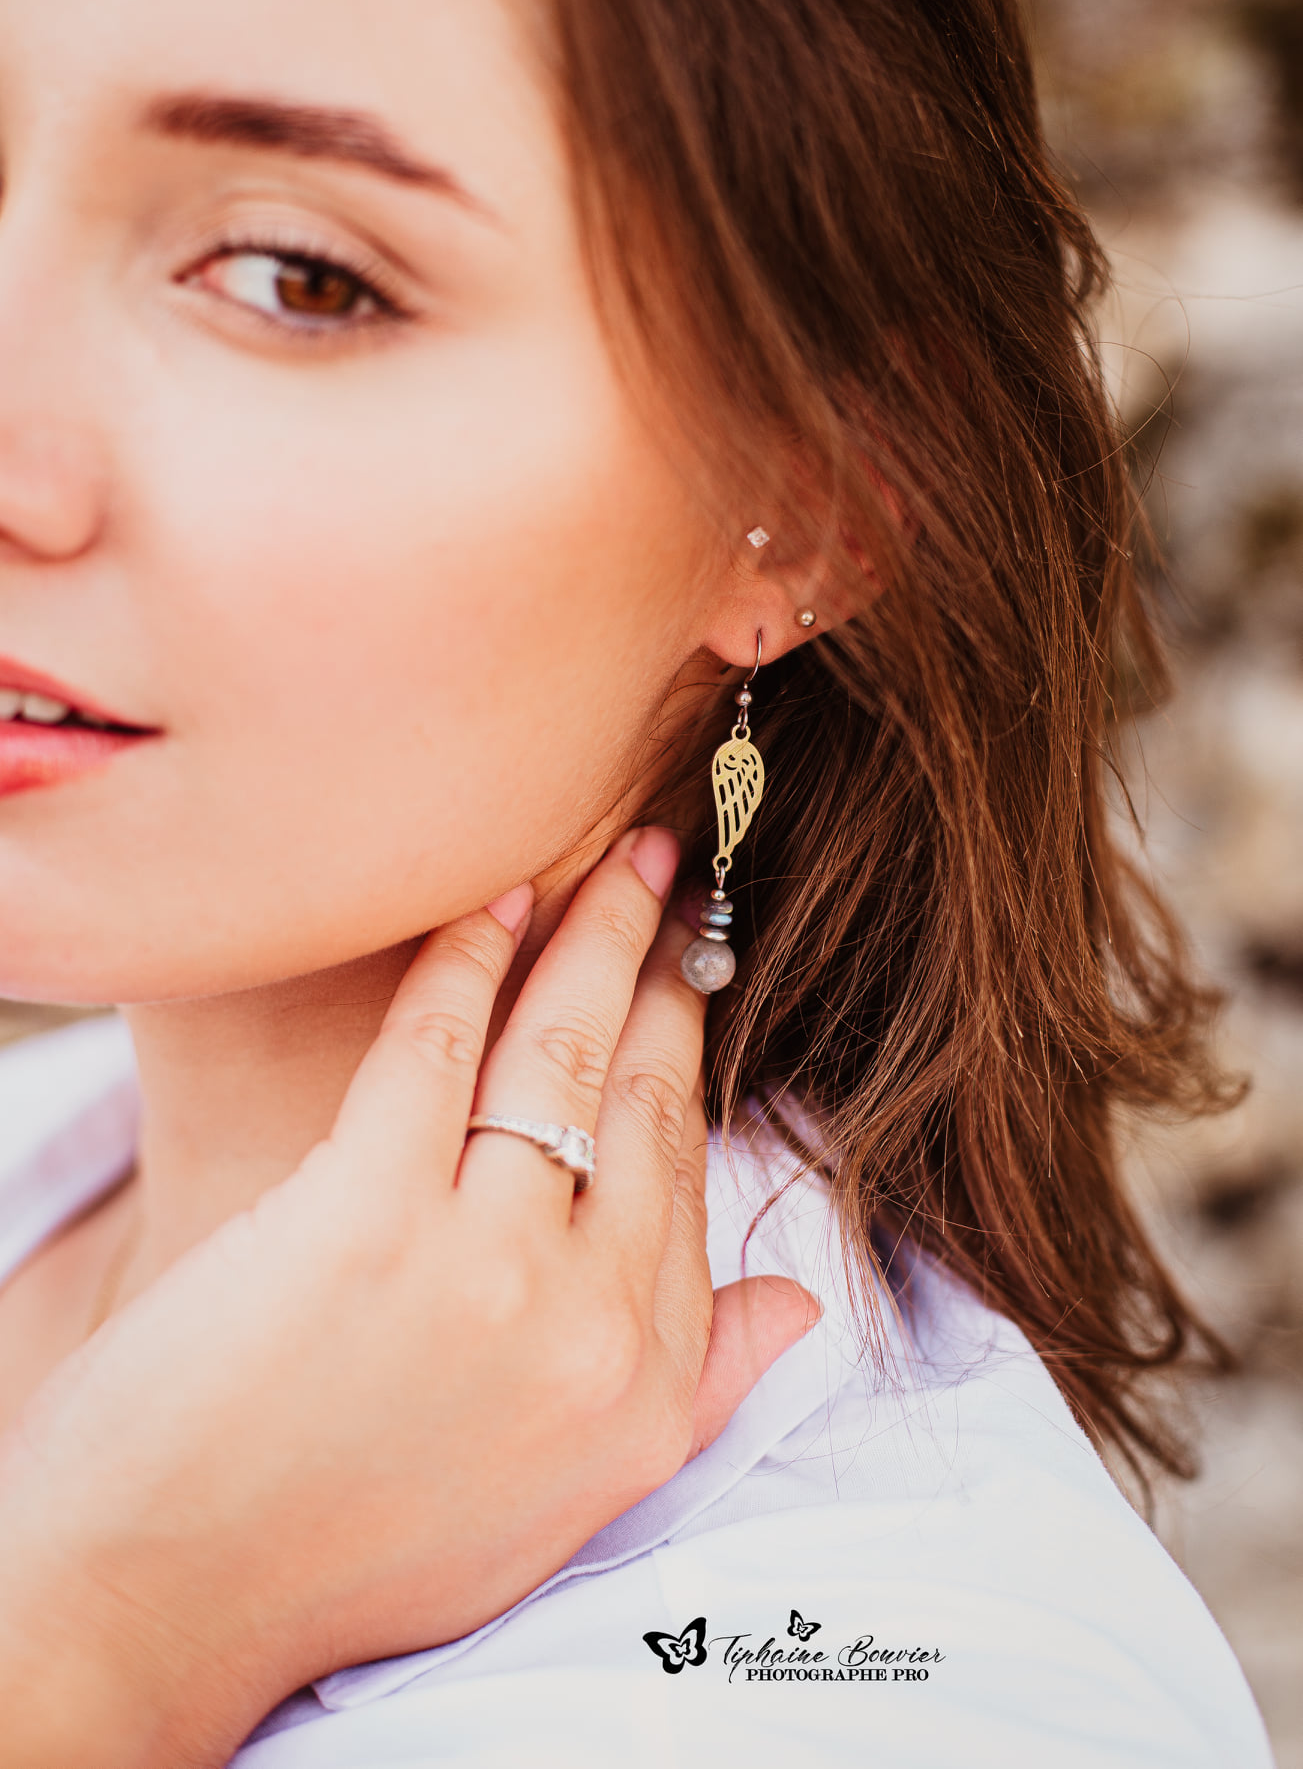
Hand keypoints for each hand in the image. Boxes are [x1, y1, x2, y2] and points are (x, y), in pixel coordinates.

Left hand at [0, 828, 818, 1767]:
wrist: (172, 1596)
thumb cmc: (357, 1543)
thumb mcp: (568, 1497)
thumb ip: (698, 1390)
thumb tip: (795, 1305)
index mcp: (645, 1385)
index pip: (689, 1172)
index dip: (691, 1050)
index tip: (689, 974)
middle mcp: (586, 1321)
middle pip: (643, 1093)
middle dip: (662, 964)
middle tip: (669, 874)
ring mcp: (481, 1264)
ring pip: (560, 1053)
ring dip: (591, 934)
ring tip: (609, 860)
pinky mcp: (363, 1217)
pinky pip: (437, 1047)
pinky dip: (468, 957)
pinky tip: (491, 903)